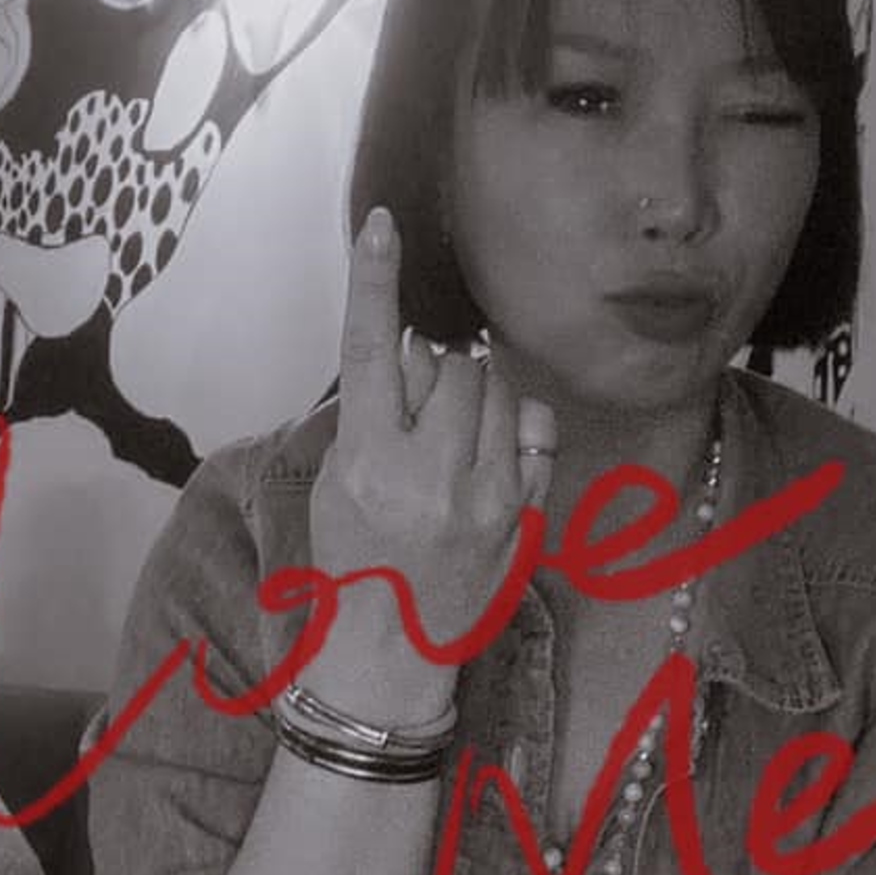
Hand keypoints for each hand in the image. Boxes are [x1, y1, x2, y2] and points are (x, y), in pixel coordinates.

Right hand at [308, 207, 554, 690]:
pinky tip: (493, 452)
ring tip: (450, 438)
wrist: (390, 650)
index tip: (382, 224)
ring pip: (498, 390)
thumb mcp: (337, 484)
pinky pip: (538, 431)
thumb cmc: (353, 561)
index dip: (374, 280)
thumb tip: (417, 351)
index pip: (372, 350)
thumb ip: (373, 416)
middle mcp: (431, 476)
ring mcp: (488, 497)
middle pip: (451, 365)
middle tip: (418, 408)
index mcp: (369, 463)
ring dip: (476, 393)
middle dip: (436, 369)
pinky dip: (518, 425)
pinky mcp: (527, 517)